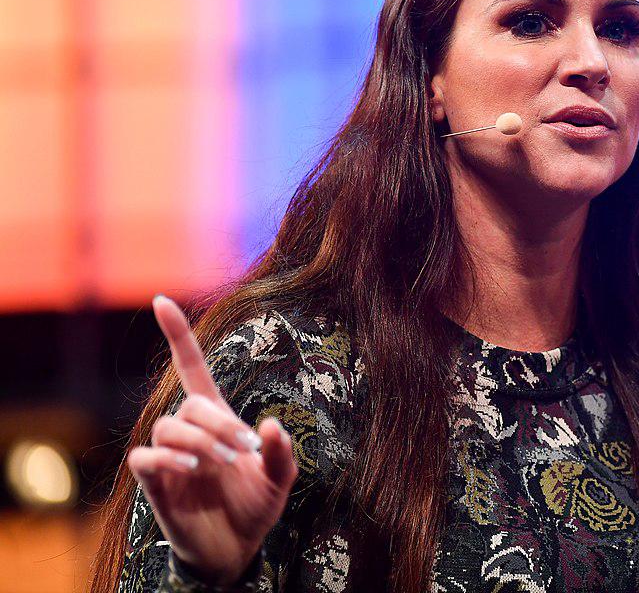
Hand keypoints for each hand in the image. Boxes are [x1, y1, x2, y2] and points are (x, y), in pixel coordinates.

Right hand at [127, 295, 298, 584]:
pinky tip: (191, 469)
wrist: (236, 550)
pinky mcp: (156, 483)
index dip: (178, 336)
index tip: (162, 300)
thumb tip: (269, 425)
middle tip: (242, 449)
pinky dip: (166, 458)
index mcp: (219, 421)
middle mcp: (191, 433)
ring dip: (199, 441)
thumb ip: (280, 452)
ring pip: (168, 427)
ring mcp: (171, 457)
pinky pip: (145, 458)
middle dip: (218, 423)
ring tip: (222, 464)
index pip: (193, 369)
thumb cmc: (255, 507)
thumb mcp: (280, 479)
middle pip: (190, 405)